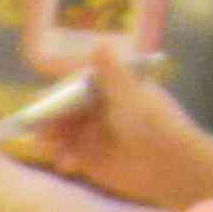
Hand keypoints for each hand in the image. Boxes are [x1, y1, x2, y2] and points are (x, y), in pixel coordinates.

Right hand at [1, 46, 212, 211]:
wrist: (174, 168)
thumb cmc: (157, 126)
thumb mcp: (132, 97)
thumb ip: (111, 75)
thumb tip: (99, 43)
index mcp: (110, 89)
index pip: (74, 86)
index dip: (56, 95)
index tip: (41, 102)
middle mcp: (98, 109)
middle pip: (62, 110)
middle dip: (49, 119)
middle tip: (39, 129)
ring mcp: (93, 135)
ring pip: (61, 133)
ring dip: (51, 139)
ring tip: (50, 148)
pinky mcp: (90, 160)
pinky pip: (67, 155)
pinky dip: (64, 158)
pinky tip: (68, 164)